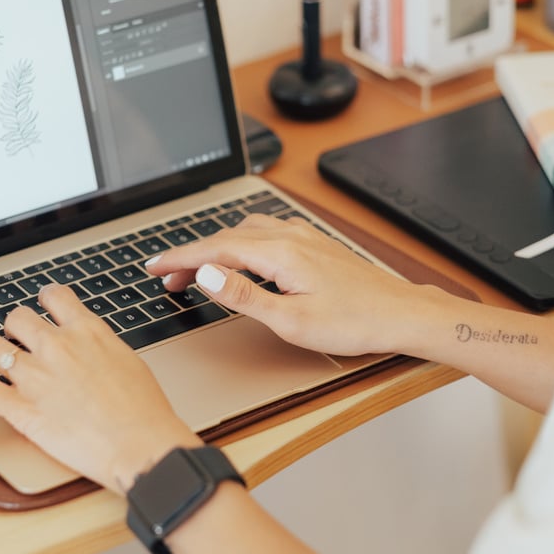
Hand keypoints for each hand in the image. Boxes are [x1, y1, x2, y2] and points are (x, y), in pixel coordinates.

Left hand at [0, 285, 199, 492]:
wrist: (140, 444)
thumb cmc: (145, 410)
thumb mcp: (130, 363)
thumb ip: (103, 350)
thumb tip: (94, 350)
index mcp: (88, 332)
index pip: (56, 298)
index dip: (45, 299)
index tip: (42, 304)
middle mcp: (57, 347)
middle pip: (18, 318)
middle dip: (13, 326)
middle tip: (12, 336)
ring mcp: (35, 376)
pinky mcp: (20, 408)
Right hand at [147, 214, 419, 356]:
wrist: (401, 314)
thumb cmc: (354, 322)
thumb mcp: (292, 320)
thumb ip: (245, 297)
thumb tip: (207, 274)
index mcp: (280, 254)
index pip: (214, 249)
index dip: (178, 257)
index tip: (152, 267)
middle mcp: (290, 237)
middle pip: (226, 237)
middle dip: (192, 255)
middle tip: (167, 279)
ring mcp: (304, 238)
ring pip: (246, 231)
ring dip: (216, 247)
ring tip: (198, 270)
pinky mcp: (315, 245)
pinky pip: (266, 233)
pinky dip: (241, 242)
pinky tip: (242, 257)